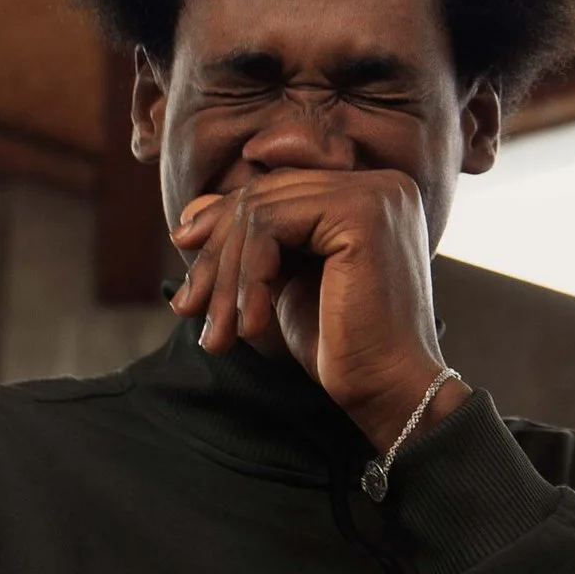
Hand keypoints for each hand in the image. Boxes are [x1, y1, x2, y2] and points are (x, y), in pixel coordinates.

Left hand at [170, 165, 467, 455]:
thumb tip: (191, 210)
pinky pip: (272, 226)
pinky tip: (250, 327)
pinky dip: (248, 278)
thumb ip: (249, 242)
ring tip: (218, 333)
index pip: (277, 191)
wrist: (388, 391)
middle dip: (216, 256)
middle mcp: (380, 183)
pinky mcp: (363, 212)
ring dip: (226, 275)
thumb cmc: (343, 346)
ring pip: (261, 212)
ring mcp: (375, 193)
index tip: (187, 266)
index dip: (221, 224)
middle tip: (187, 307)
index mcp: (369, 193)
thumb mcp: (283, 283)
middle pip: (265, 197)